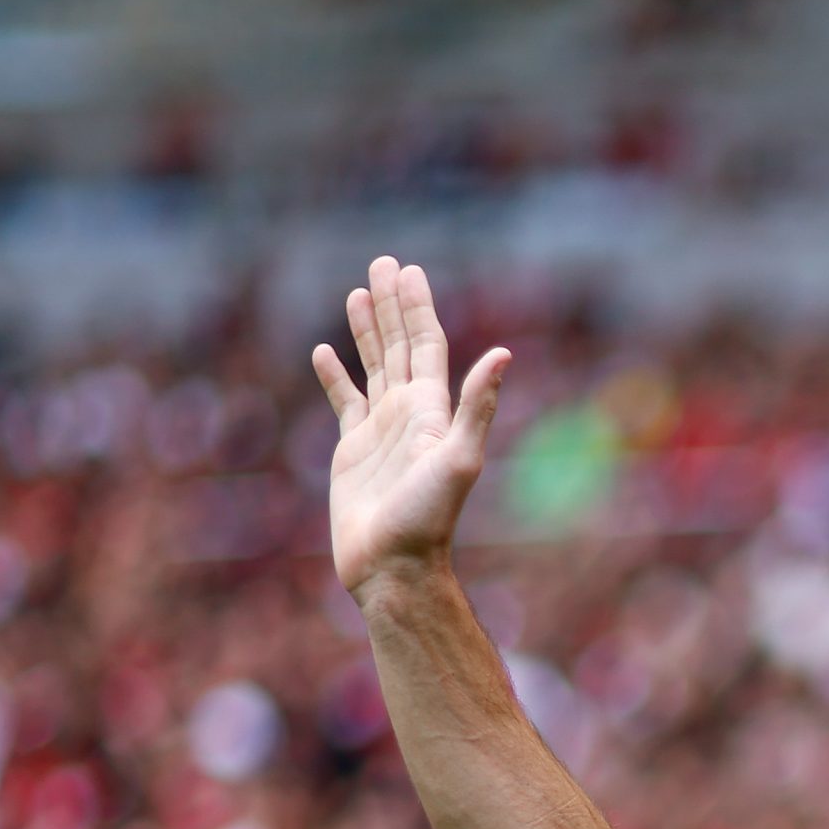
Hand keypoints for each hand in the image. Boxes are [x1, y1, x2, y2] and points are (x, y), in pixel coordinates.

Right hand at [311, 256, 509, 598]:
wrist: (394, 566)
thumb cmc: (428, 519)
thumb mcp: (459, 459)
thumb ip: (478, 406)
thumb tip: (504, 354)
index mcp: (433, 410)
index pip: (427, 344)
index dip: (418, 307)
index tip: (408, 270)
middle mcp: (409, 413)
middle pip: (401, 345)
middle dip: (393, 305)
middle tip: (383, 262)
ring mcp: (381, 430)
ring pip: (373, 366)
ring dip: (367, 330)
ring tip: (359, 293)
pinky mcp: (353, 451)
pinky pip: (344, 403)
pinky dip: (334, 376)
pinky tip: (323, 353)